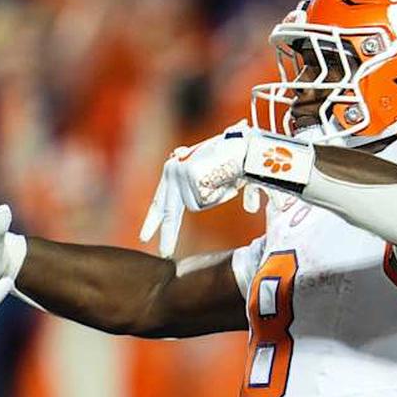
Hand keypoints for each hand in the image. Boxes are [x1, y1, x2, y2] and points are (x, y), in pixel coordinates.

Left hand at [140, 121, 263, 256]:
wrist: (247, 142)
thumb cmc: (241, 155)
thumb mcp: (230, 176)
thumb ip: (233, 191)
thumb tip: (252, 209)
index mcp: (176, 172)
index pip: (161, 200)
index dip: (154, 220)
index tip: (145, 238)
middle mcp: (173, 171)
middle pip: (170, 211)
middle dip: (168, 234)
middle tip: (164, 253)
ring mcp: (179, 172)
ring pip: (197, 205)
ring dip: (218, 197)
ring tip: (229, 177)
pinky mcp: (188, 174)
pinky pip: (205, 200)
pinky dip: (222, 193)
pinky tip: (228, 177)